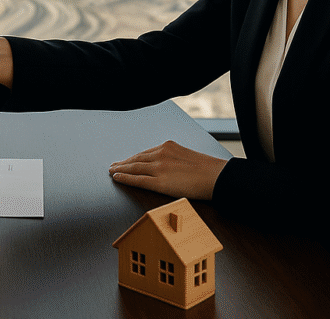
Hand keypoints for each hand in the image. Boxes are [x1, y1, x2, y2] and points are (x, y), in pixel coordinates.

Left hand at [108, 141, 227, 200]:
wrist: (217, 177)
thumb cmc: (207, 169)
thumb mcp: (187, 156)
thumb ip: (174, 158)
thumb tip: (169, 166)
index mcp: (168, 146)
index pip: (145, 152)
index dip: (133, 157)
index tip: (126, 159)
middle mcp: (161, 154)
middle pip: (136, 159)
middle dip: (124, 162)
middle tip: (113, 165)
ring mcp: (159, 167)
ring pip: (134, 168)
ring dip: (121, 169)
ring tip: (112, 171)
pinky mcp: (159, 181)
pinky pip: (137, 179)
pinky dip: (125, 178)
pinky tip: (117, 177)